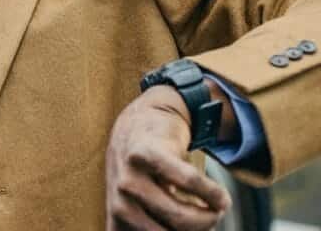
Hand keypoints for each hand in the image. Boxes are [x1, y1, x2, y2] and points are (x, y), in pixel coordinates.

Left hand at [105, 86, 231, 229]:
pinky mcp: (147, 153)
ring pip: (179, 214)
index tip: (200, 229)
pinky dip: (211, 193)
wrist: (140, 121)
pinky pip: (188, 182)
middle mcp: (117, 202)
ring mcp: (129, 177)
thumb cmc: (147, 173)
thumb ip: (156, 226)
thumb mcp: (143, 205)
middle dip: (198, 230)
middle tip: (212, 220)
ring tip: (217, 207)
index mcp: (118, 220)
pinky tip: (222, 197)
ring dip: (208, 216)